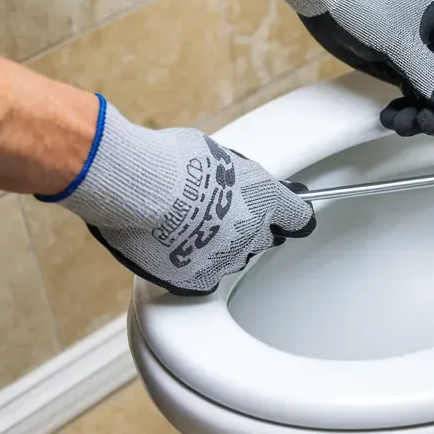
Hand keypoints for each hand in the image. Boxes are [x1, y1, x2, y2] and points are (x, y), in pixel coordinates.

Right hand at [37, 96, 314, 295]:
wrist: (136, 187)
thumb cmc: (169, 159)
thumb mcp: (213, 154)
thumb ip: (231, 176)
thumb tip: (225, 180)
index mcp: (263, 196)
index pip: (297, 216)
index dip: (293, 217)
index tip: (292, 219)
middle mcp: (252, 231)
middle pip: (260, 238)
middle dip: (245, 228)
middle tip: (215, 214)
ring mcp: (227, 259)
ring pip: (230, 258)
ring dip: (216, 246)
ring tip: (184, 227)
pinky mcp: (198, 279)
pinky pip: (202, 277)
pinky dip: (191, 266)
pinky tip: (174, 250)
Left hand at [262, 0, 433, 136]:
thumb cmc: (358, 4)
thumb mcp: (396, 41)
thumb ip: (428, 74)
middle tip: (424, 124)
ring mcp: (420, 52)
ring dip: (423, 115)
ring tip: (399, 123)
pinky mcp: (400, 65)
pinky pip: (415, 96)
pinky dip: (407, 111)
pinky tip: (389, 116)